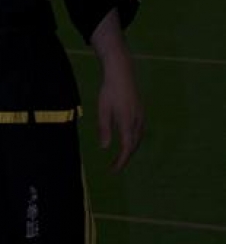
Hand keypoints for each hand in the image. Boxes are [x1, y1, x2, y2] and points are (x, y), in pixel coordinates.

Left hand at [90, 9, 143, 171]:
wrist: (121, 72)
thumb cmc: (110, 90)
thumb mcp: (103, 109)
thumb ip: (105, 128)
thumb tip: (105, 148)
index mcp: (127, 122)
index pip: (127, 149)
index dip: (121, 162)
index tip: (113, 171)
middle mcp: (137, 121)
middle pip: (134, 146)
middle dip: (125, 158)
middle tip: (114, 167)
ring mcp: (141, 116)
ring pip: (138, 139)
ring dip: (130, 150)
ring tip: (120, 157)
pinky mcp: (140, 111)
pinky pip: (139, 131)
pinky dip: (133, 140)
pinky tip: (127, 140)